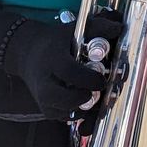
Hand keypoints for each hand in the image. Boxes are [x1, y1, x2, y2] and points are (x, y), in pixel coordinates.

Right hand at [2, 14, 121, 119]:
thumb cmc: (55, 41)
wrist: (27, 53)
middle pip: (63, 99)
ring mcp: (43, 98)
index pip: (70, 72)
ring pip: (63, 113)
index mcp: (54, 59)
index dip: (88, 78)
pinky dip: (77, 114)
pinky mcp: (45, 108)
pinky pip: (63, 118)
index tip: (102, 80)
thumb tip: (119, 28)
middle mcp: (45, 81)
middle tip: (98, 90)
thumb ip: (98, 27)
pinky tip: (88, 103)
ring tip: (95, 97)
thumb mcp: (74, 29)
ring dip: (83, 108)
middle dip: (84, 98)